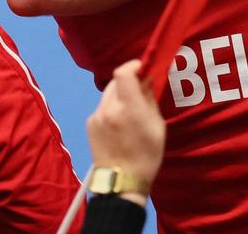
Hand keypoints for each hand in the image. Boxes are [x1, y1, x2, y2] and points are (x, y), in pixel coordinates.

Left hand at [86, 60, 164, 201]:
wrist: (122, 181)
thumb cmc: (147, 155)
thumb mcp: (157, 126)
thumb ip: (150, 99)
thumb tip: (147, 80)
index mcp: (128, 108)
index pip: (123, 72)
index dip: (133, 66)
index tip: (143, 69)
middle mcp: (108, 108)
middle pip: (116, 81)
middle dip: (128, 81)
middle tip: (140, 90)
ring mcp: (96, 116)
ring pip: (108, 94)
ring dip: (120, 95)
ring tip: (130, 110)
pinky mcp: (90, 124)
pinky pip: (102, 107)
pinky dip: (112, 108)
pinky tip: (119, 124)